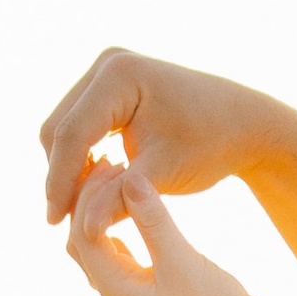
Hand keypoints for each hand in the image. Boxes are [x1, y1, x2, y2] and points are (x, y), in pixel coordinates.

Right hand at [40, 49, 294, 227]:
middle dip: (61, 176)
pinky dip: (82, 158)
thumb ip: (121, 199)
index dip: (59, 182)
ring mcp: (108, 70)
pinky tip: (93, 190)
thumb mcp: (165, 174)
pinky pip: (80, 126)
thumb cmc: (211, 144)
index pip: (72, 134)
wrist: (243, 123)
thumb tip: (83, 232)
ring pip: (65, 129)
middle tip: (64, 223)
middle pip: (60, 129)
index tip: (54, 224)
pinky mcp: (110, 86)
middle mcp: (108, 62)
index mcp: (119, 75)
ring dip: (69, 169)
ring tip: (79, 210)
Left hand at [65, 162, 288, 295]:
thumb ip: (154, 221)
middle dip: (90, 200)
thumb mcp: (184, 263)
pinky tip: (144, 203)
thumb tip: (128, 177)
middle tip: (112, 161)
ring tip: (124, 175)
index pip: (82, 233)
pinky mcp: (159, 288)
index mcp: (115, 290)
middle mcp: (120, 292)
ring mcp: (139, 292)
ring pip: (105, 244)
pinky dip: (128, 223)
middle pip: (85, 239)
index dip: (89, 194)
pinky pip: (128, 250)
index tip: (114, 160)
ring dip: (107, 211)